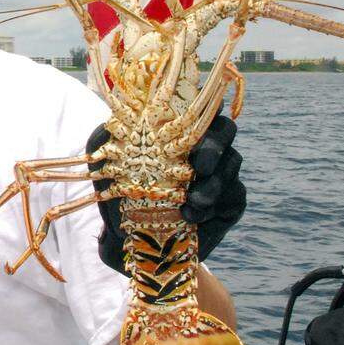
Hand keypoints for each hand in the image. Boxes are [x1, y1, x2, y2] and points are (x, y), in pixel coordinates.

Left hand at [88, 113, 246, 274]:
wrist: (135, 239)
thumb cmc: (123, 194)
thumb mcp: (108, 166)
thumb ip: (109, 141)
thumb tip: (108, 124)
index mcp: (179, 130)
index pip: (199, 107)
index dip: (205, 106)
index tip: (195, 118)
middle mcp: (205, 146)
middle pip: (226, 131)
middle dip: (214, 147)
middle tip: (198, 168)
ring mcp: (221, 172)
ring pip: (232, 163)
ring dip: (213, 183)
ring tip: (191, 203)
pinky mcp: (230, 200)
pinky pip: (234, 196)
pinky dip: (215, 205)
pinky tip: (193, 216)